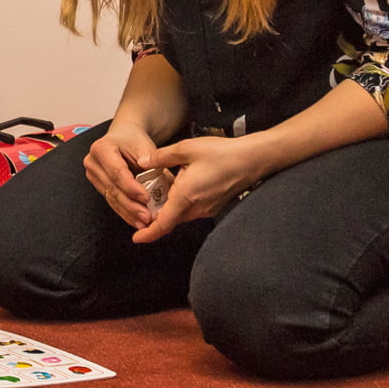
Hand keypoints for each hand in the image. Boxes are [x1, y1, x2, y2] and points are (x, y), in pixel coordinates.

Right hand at [83, 125, 161, 228]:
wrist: (124, 138)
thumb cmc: (134, 142)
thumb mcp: (146, 148)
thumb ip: (153, 168)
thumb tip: (165, 189)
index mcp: (102, 148)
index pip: (117, 172)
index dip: (131, 187)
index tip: (146, 198)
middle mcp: (93, 162)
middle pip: (113, 188)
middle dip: (132, 206)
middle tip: (147, 217)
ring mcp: (93, 175)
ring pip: (112, 198)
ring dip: (129, 213)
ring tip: (144, 222)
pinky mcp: (98, 186)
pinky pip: (112, 202)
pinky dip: (126, 212)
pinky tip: (136, 220)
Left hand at [128, 136, 261, 244]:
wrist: (251, 159)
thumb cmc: (220, 153)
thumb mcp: (186, 148)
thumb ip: (161, 157)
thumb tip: (141, 162)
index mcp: (185, 196)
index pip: (163, 223)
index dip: (148, 233)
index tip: (136, 239)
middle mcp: (196, 208)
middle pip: (170, 220)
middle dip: (154, 219)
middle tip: (139, 209)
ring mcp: (207, 210)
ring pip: (181, 215)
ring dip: (168, 211)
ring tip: (155, 197)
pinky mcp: (213, 207)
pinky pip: (191, 210)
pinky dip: (180, 205)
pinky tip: (176, 191)